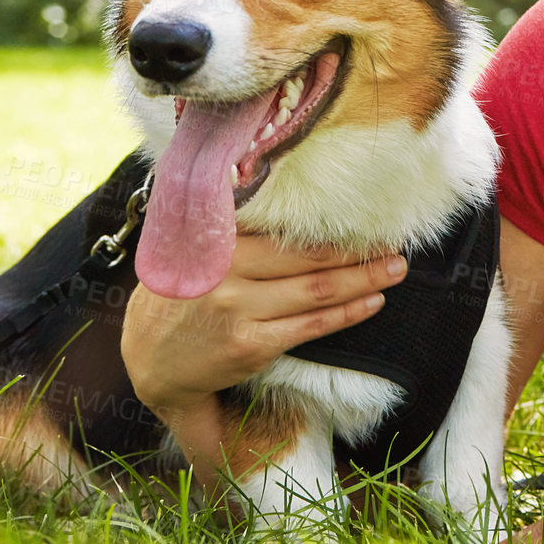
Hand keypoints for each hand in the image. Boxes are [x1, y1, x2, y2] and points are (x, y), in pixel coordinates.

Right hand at [121, 233, 407, 416]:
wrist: (148, 361)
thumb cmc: (182, 292)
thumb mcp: (192, 247)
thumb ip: (231, 223)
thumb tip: (280, 182)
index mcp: (216, 240)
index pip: (281, 226)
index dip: (328, 220)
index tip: (364, 211)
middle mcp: (226, 272)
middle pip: (308, 257)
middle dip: (358, 250)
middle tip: (395, 242)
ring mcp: (239, 311)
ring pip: (317, 292)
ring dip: (363, 280)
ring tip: (395, 268)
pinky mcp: (250, 346)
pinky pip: (311, 327)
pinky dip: (346, 313)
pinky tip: (371, 302)